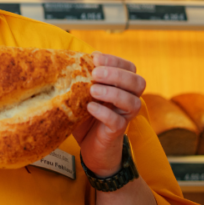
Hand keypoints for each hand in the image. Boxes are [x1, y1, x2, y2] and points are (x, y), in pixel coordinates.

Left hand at [72, 53, 145, 177]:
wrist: (90, 147)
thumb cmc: (87, 116)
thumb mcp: (83, 94)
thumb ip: (81, 79)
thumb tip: (65, 59)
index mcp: (122, 86)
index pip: (129, 67)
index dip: (115, 60)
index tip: (95, 57)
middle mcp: (128, 99)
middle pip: (138, 82)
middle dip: (117, 75)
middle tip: (95, 74)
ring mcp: (125, 116)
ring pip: (133, 102)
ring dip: (112, 93)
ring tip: (92, 91)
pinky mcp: (117, 132)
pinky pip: (118, 121)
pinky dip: (105, 113)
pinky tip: (90, 108)